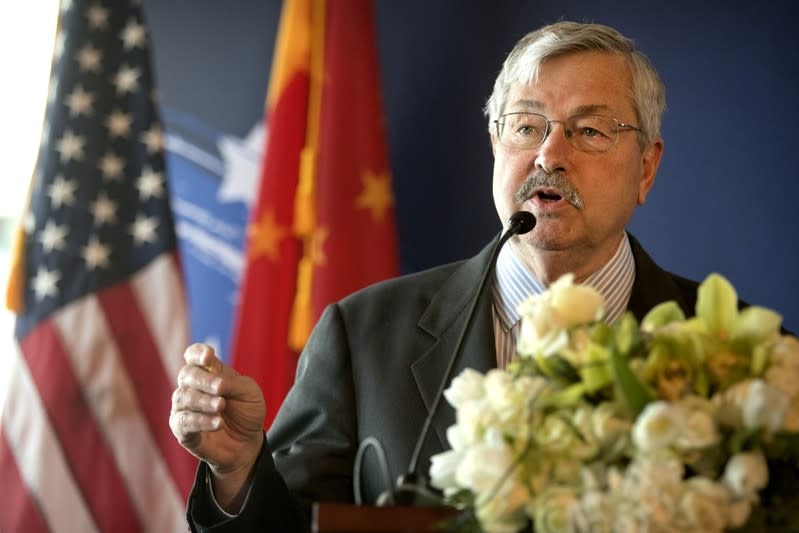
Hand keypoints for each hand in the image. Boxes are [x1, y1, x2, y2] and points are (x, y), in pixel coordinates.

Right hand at [170, 343, 264, 506]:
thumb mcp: (248, 392)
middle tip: (220, 387)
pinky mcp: (182, 431)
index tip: (208, 357)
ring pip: (183, 397)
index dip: (197, 353)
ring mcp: (184, 408)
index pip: (194, 355)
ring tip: (221, 405)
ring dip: (203, 400)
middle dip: (203, 379)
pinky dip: (201, 421)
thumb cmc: (247, 412)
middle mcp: (192, 387)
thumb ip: (232, 383)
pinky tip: (218, 423)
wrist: (248, 443)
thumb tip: (216, 381)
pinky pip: (184, 422)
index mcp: (209, 372)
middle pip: (187, 374)